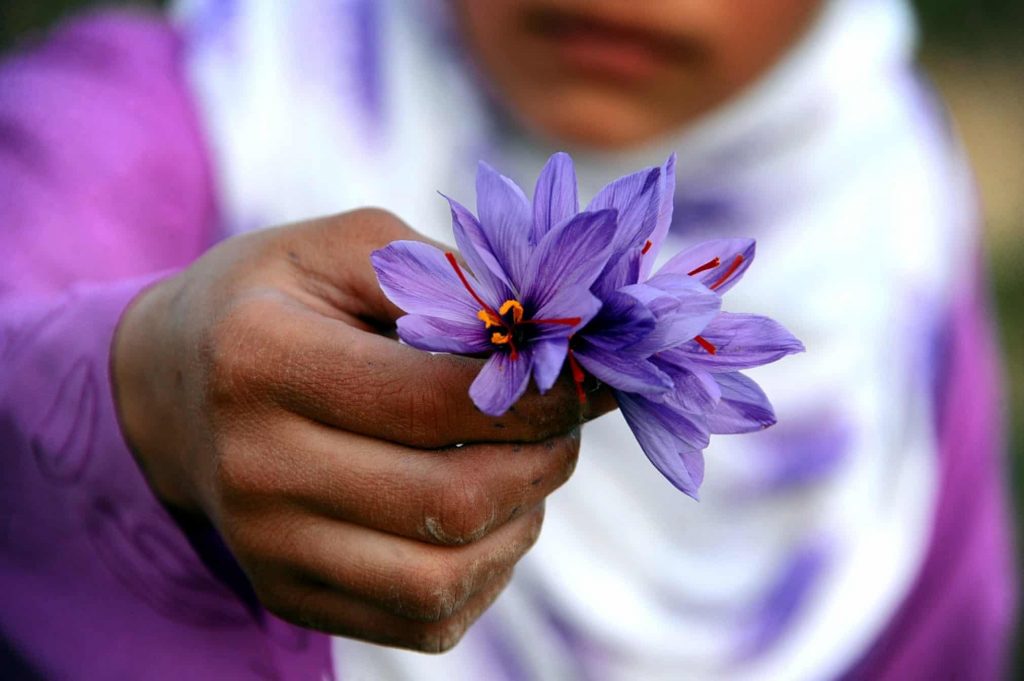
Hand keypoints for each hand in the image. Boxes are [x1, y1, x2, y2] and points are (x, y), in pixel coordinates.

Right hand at [112, 209, 608, 651]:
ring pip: (444, 578)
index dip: (539, 394)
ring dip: (520, 523)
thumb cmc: (276, 302)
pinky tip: (483, 517)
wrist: (174, 390)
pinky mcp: (290, 596)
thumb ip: (447, 276)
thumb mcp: (346, 248)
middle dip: (544, 461)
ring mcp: (267, 548)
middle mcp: (254, 468)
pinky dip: (485, 572)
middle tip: (567, 423)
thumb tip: (554, 334)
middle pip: (450, 501)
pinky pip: (424, 619)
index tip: (595, 377)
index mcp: (261, 359)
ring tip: (523, 469)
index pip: (434, 399)